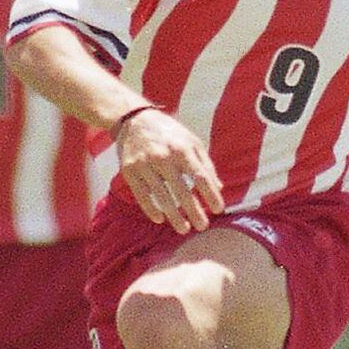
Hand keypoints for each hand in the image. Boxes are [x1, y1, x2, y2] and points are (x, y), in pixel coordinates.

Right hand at [116, 107, 222, 233]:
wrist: (134, 119)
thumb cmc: (169, 133)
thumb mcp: (191, 141)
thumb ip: (205, 164)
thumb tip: (218, 188)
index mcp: (182, 149)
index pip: (200, 177)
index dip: (210, 194)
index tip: (219, 210)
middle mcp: (163, 157)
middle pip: (182, 190)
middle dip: (194, 211)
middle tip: (203, 226)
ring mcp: (144, 164)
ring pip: (161, 196)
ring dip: (174, 216)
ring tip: (184, 229)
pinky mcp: (129, 171)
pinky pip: (141, 195)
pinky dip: (150, 209)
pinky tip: (160, 219)